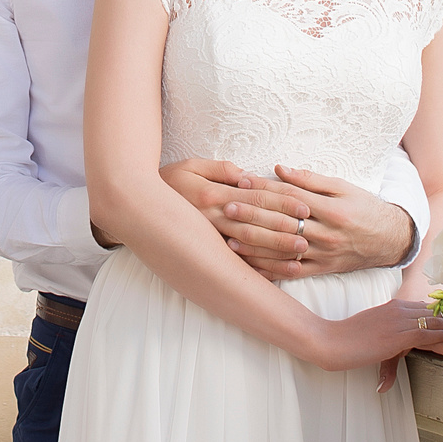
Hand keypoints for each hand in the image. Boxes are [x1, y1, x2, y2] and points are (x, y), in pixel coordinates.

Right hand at [161, 159, 327, 270]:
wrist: (135, 205)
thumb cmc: (167, 180)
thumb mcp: (191, 166)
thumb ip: (221, 170)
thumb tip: (246, 177)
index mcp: (213, 195)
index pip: (255, 198)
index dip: (282, 202)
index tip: (304, 207)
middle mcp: (212, 218)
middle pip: (256, 225)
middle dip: (283, 231)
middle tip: (308, 236)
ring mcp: (209, 238)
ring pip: (248, 248)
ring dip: (274, 254)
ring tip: (298, 259)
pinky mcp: (206, 252)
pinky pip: (233, 264)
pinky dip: (255, 270)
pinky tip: (274, 275)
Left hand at [173, 160, 414, 279]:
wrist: (390, 240)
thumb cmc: (365, 208)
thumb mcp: (344, 187)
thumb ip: (311, 179)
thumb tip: (280, 168)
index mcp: (332, 211)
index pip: (291, 198)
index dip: (265, 188)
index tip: (242, 180)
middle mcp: (326, 235)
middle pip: (283, 224)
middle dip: (253, 215)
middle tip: (227, 208)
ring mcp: (323, 255)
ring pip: (284, 251)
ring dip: (255, 245)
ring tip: (230, 237)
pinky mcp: (322, 270)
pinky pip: (292, 272)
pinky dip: (270, 270)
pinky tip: (250, 264)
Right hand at [304, 297, 442, 389]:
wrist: (330, 341)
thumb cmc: (345, 340)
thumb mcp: (373, 339)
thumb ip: (386, 350)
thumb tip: (388, 378)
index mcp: (394, 307)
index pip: (427, 310)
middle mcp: (399, 309)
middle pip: (435, 315)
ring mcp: (399, 321)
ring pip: (436, 324)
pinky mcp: (398, 335)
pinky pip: (428, 335)